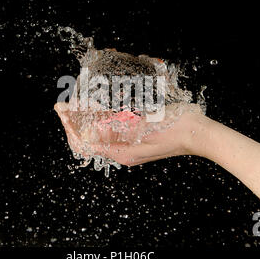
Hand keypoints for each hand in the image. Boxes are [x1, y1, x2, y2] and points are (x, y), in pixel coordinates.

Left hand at [54, 102, 206, 165]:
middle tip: (62, 106)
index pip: (85, 144)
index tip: (61, 111)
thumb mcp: (146, 128)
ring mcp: (128, 147)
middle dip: (73, 123)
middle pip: (88, 140)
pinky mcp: (135, 139)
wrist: (198, 134)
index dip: (70, 127)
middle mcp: (122, 152)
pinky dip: (100, 121)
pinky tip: (95, 110)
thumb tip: (93, 129)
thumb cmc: (176, 129)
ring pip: (98, 135)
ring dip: (84, 120)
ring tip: (73, 105)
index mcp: (122, 153)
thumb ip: (120, 130)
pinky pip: (111, 132)